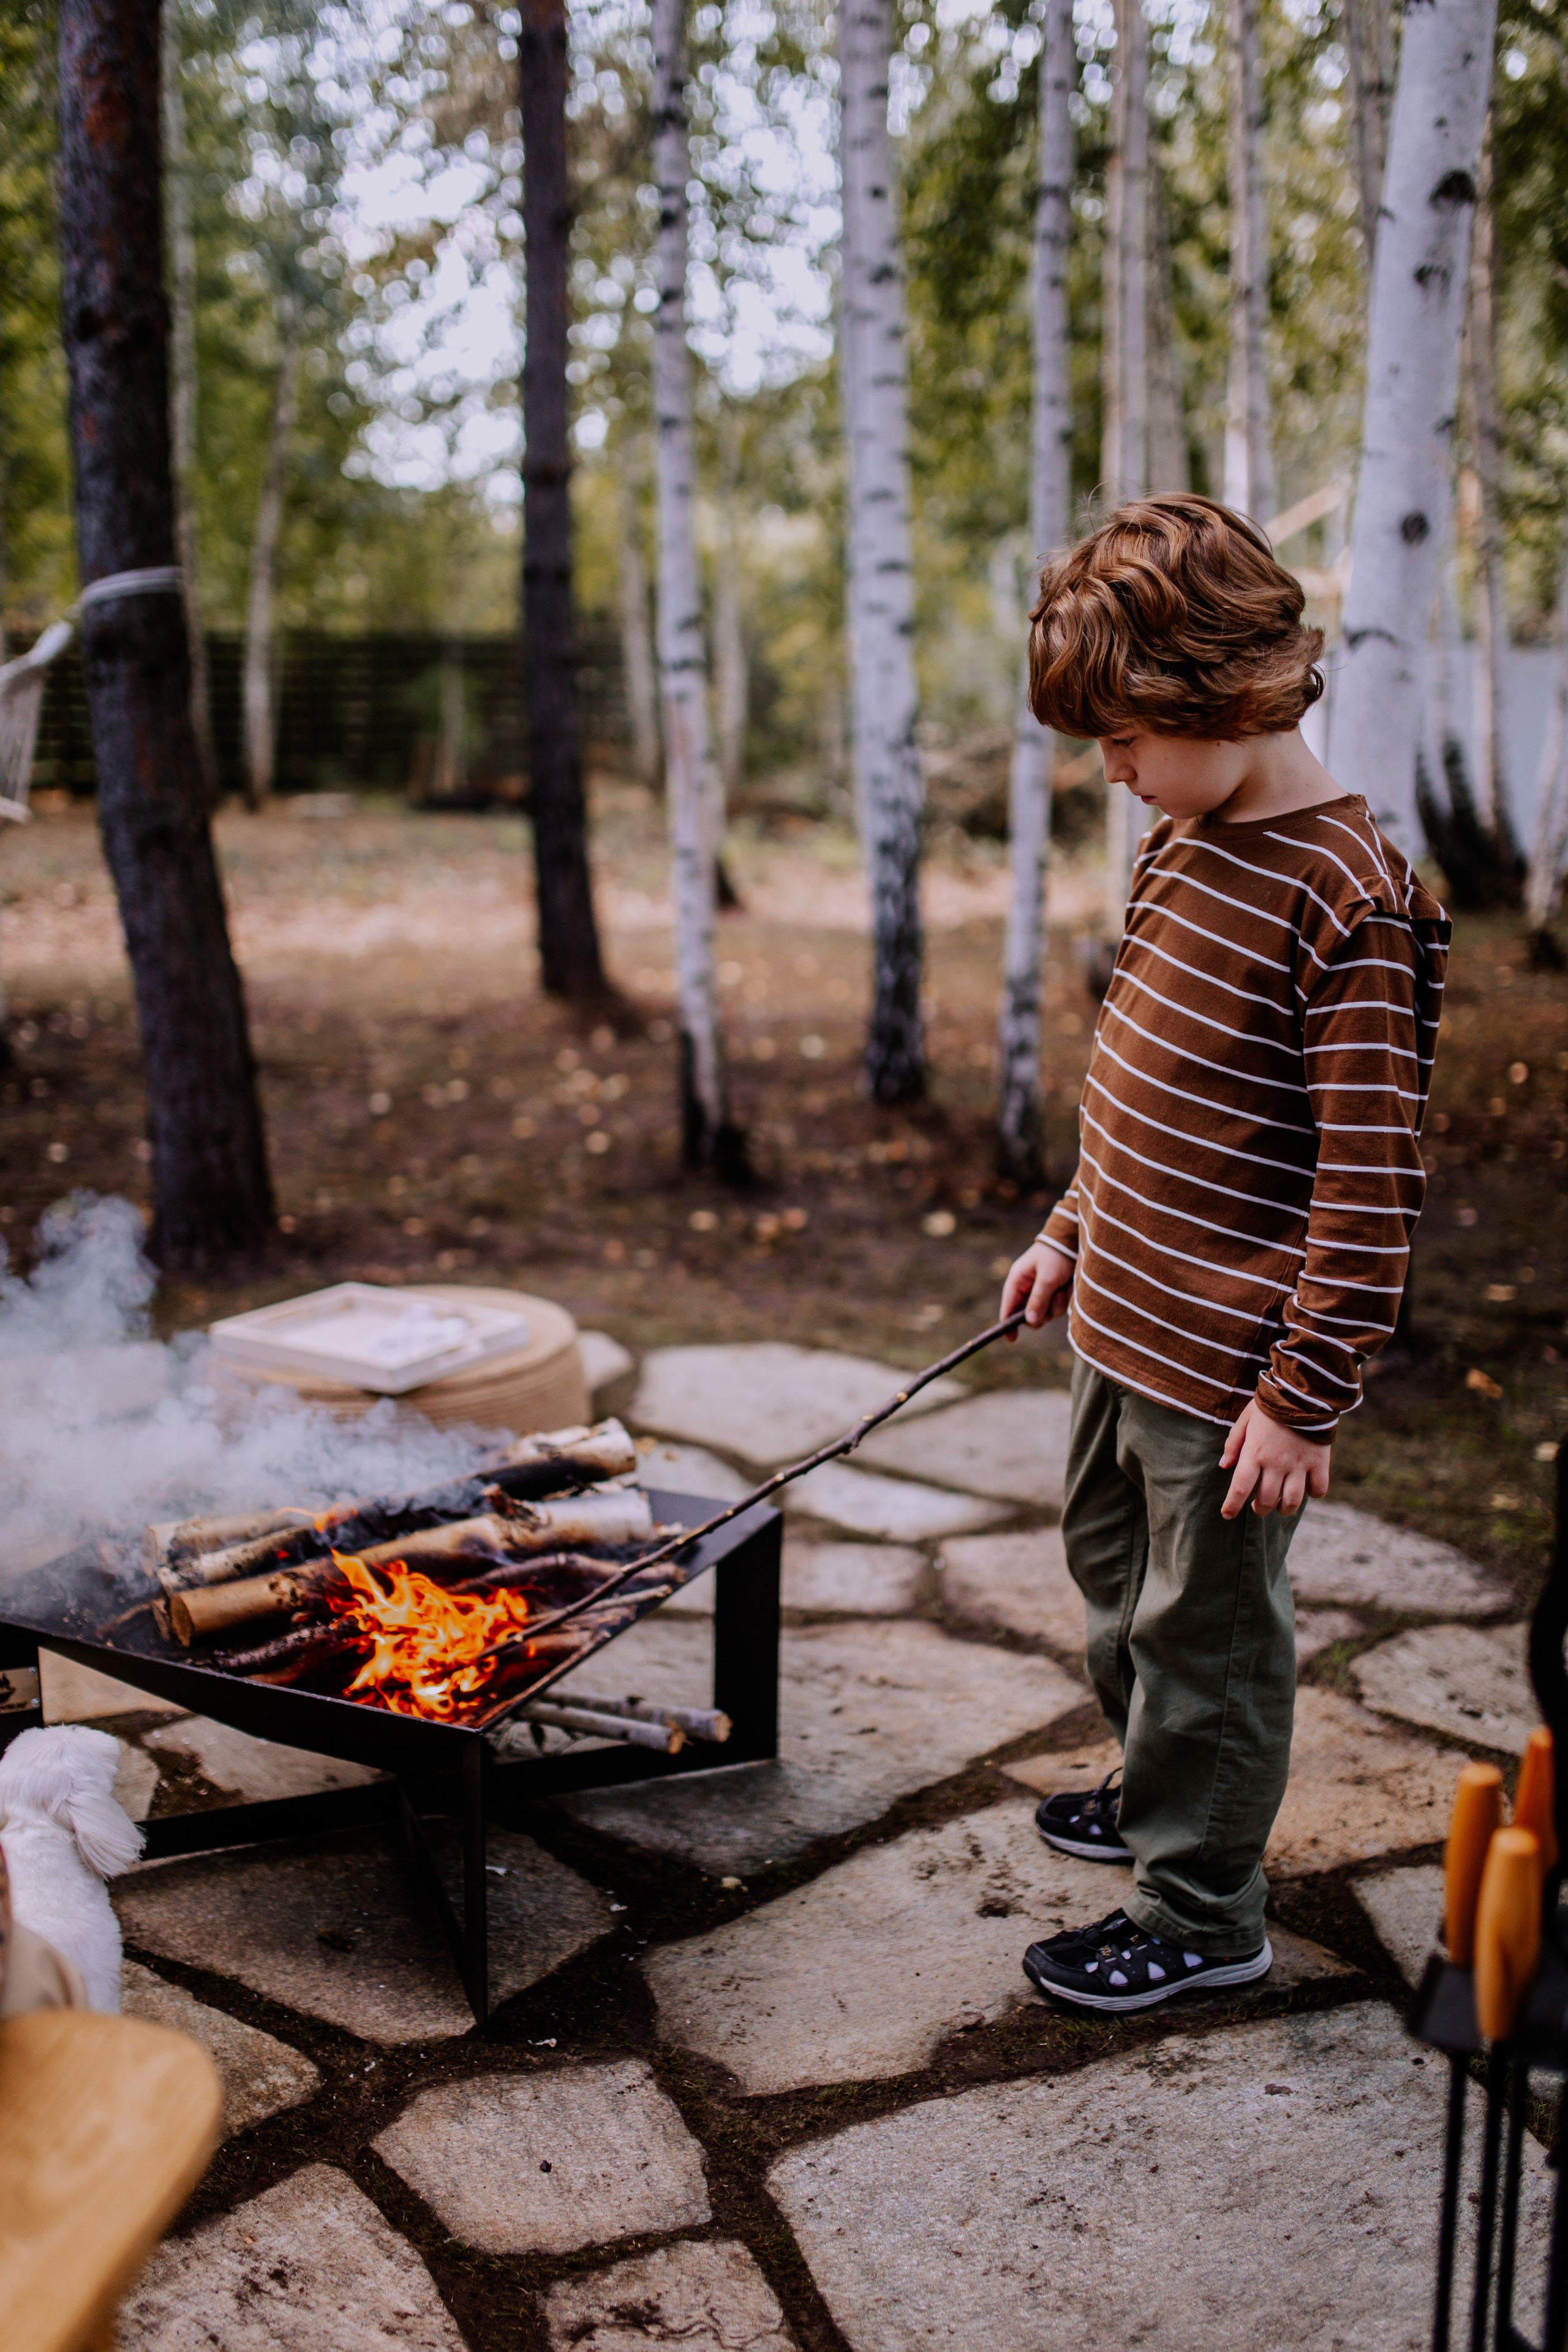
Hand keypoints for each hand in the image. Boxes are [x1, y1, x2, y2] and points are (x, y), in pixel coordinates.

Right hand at [1001, 1241, 1074, 1339]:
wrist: (1075, 1241)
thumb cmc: (1057, 1256)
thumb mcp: (1047, 1277)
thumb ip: (1038, 1299)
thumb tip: (1029, 1322)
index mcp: (1018, 1280)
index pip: (1008, 1307)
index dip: (1008, 1324)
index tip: (1012, 1339)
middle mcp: (1028, 1287)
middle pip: (1030, 1314)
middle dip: (1043, 1311)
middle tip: (1053, 1301)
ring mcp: (1042, 1291)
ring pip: (1047, 1313)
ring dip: (1057, 1304)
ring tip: (1063, 1288)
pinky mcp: (1054, 1292)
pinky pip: (1058, 1307)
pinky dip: (1065, 1300)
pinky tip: (1069, 1287)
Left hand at [1219, 1398, 1331, 1518]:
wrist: (1303, 1391)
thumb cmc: (1270, 1405)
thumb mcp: (1245, 1420)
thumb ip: (1233, 1444)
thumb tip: (1224, 1466)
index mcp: (1254, 1453)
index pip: (1239, 1488)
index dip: (1232, 1506)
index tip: (1227, 1515)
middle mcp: (1276, 1463)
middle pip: (1266, 1500)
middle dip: (1259, 1508)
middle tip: (1256, 1505)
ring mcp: (1299, 1464)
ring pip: (1291, 1501)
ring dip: (1283, 1508)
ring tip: (1279, 1503)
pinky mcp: (1319, 1462)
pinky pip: (1318, 1489)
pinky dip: (1312, 1494)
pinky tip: (1305, 1489)